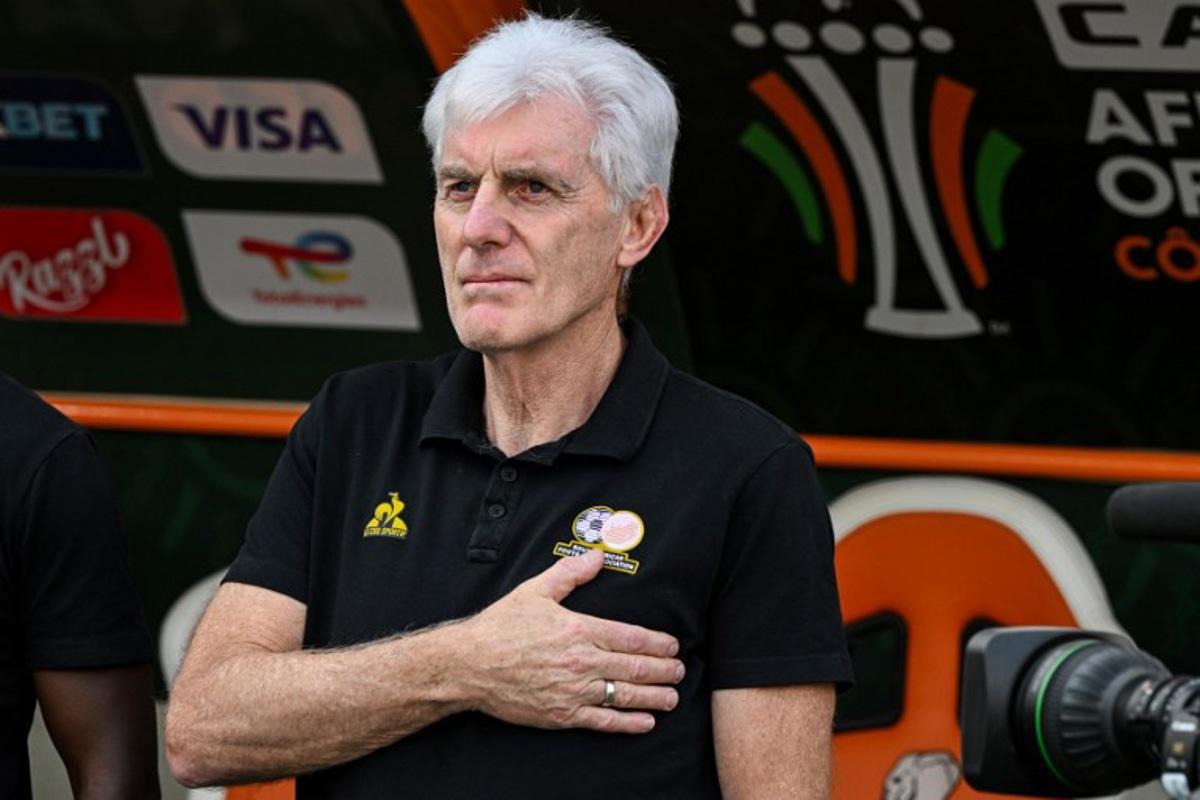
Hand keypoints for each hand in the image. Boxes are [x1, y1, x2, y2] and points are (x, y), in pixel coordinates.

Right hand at [457, 548, 683, 733]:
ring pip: (624, 696)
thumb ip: (570, 574)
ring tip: (672, 697)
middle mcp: (581, 662)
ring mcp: (573, 691)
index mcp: (578, 629)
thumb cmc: (501, 627)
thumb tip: (596, 556)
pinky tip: (645, 722)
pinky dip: (628, 723)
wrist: (469, 665)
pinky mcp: (562, 714)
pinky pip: (603, 721)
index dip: (657, 643)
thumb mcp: (535, 591)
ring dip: (654, 697)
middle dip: (663, 670)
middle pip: (635, 668)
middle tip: (680, 670)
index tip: (672, 645)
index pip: (630, 638)